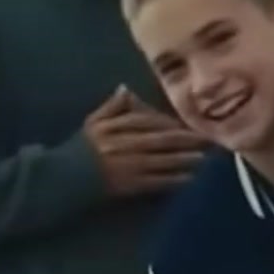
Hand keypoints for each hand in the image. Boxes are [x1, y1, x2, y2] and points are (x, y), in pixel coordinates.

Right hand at [85, 86, 204, 196]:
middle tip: (208, 138)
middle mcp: (121, 143)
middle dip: (185, 139)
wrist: (64, 180)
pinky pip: (156, 180)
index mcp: (112, 125)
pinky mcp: (128, 185)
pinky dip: (174, 179)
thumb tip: (126, 88)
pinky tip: (190, 178)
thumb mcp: (93, 123)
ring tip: (205, 157)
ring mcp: (126, 165)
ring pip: (161, 159)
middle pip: (159, 138)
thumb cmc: (81, 151)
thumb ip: (112, 106)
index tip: (188, 124)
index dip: (168, 122)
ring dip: (185, 159)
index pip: (146, 120)